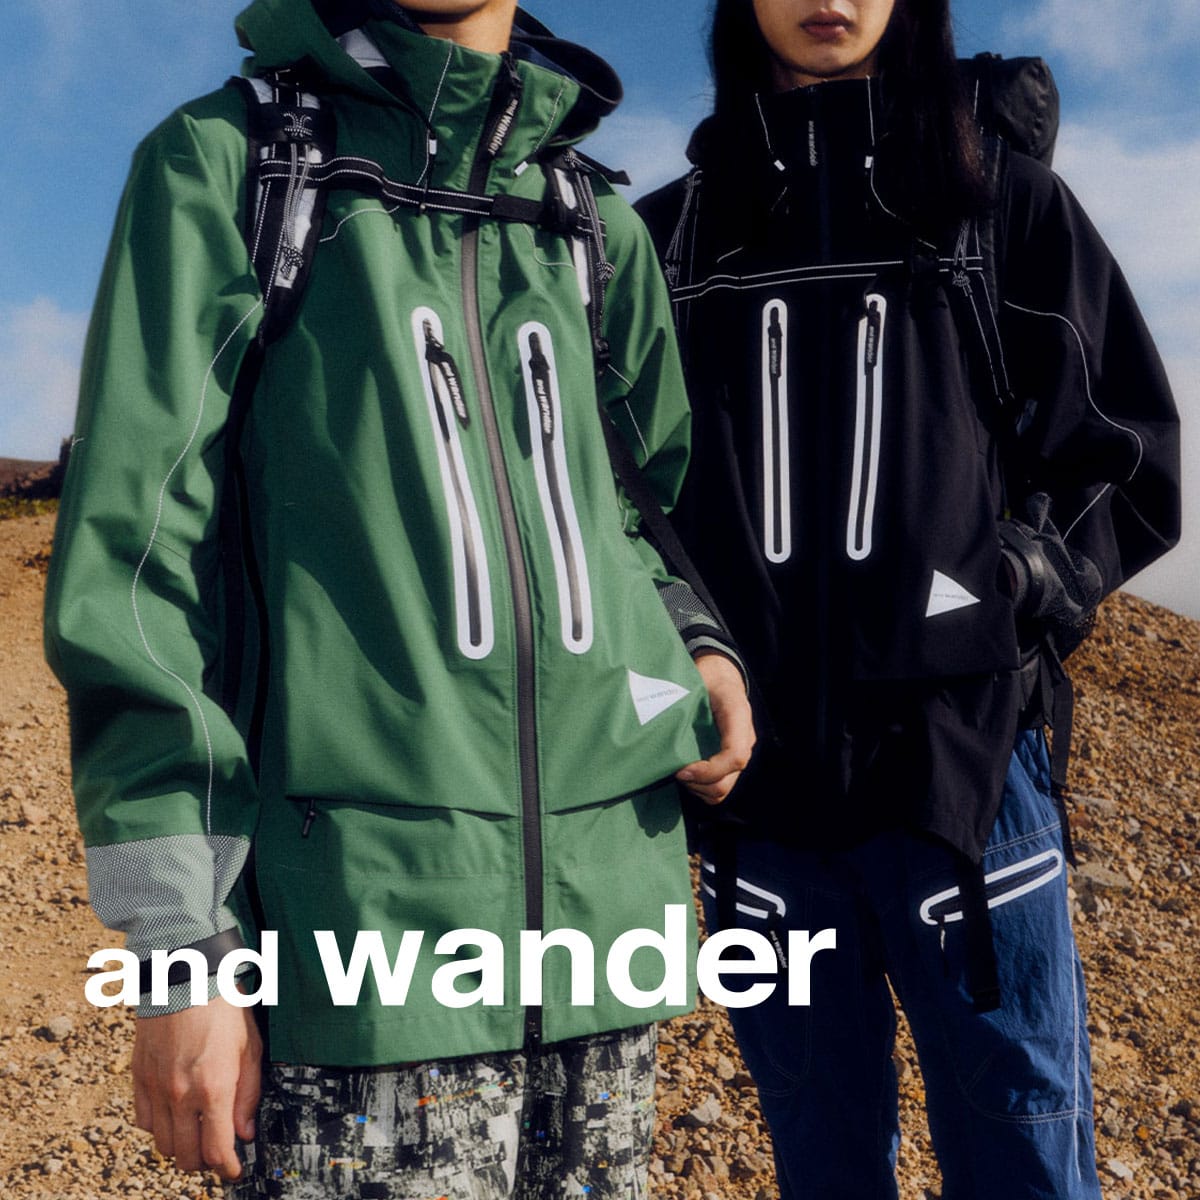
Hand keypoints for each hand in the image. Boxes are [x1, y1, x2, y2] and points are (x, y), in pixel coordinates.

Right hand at [132, 994, 261, 1179]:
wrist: (186, 977)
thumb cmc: (224, 1007)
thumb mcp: (251, 1047)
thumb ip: (248, 1094)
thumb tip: (245, 1132)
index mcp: (214, 1088)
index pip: (217, 1150)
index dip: (227, 1168)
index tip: (234, 1170)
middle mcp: (181, 1094)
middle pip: (186, 1155)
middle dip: (204, 1162)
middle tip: (217, 1152)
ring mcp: (156, 1088)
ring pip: (163, 1144)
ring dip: (180, 1148)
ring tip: (196, 1135)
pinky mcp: (139, 1078)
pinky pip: (144, 1121)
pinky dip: (159, 1127)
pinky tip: (174, 1115)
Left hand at [676, 652, 755, 804]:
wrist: (721, 675)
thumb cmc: (708, 676)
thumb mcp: (697, 679)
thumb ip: (684, 700)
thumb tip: (659, 726)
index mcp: (738, 717)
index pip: (735, 756)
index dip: (708, 770)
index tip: (680, 770)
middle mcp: (744, 739)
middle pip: (726, 782)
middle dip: (697, 783)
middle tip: (674, 771)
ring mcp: (738, 752)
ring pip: (721, 790)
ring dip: (697, 788)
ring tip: (678, 771)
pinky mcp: (730, 761)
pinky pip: (719, 786)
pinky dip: (700, 787)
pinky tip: (686, 771)